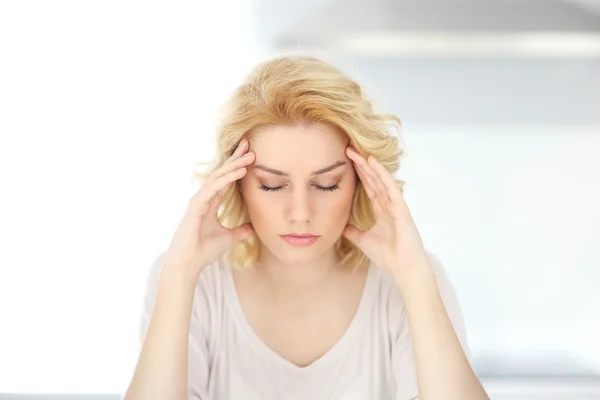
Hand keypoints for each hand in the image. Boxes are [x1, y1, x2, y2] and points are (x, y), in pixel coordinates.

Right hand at [161, 138, 255, 280]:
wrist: (189, 264)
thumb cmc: (204, 251)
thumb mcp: (228, 239)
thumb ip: (240, 231)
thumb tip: (252, 229)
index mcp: (211, 203)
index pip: (226, 180)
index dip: (237, 166)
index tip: (250, 155)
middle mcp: (204, 198)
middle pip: (222, 173)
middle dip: (236, 158)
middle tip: (249, 145)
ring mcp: (199, 201)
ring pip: (218, 177)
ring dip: (234, 165)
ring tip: (249, 155)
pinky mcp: (196, 207)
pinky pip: (213, 188)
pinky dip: (226, 179)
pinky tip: (239, 171)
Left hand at [343, 146, 429, 276]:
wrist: (402, 268)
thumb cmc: (388, 255)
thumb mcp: (364, 240)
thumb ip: (354, 232)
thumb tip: (343, 227)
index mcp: (381, 211)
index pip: (368, 187)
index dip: (359, 174)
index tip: (347, 161)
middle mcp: (388, 205)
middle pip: (373, 180)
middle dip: (361, 165)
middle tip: (349, 149)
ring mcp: (395, 205)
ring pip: (381, 180)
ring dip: (370, 165)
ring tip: (358, 152)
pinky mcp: (400, 208)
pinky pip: (390, 187)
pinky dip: (382, 174)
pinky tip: (373, 163)